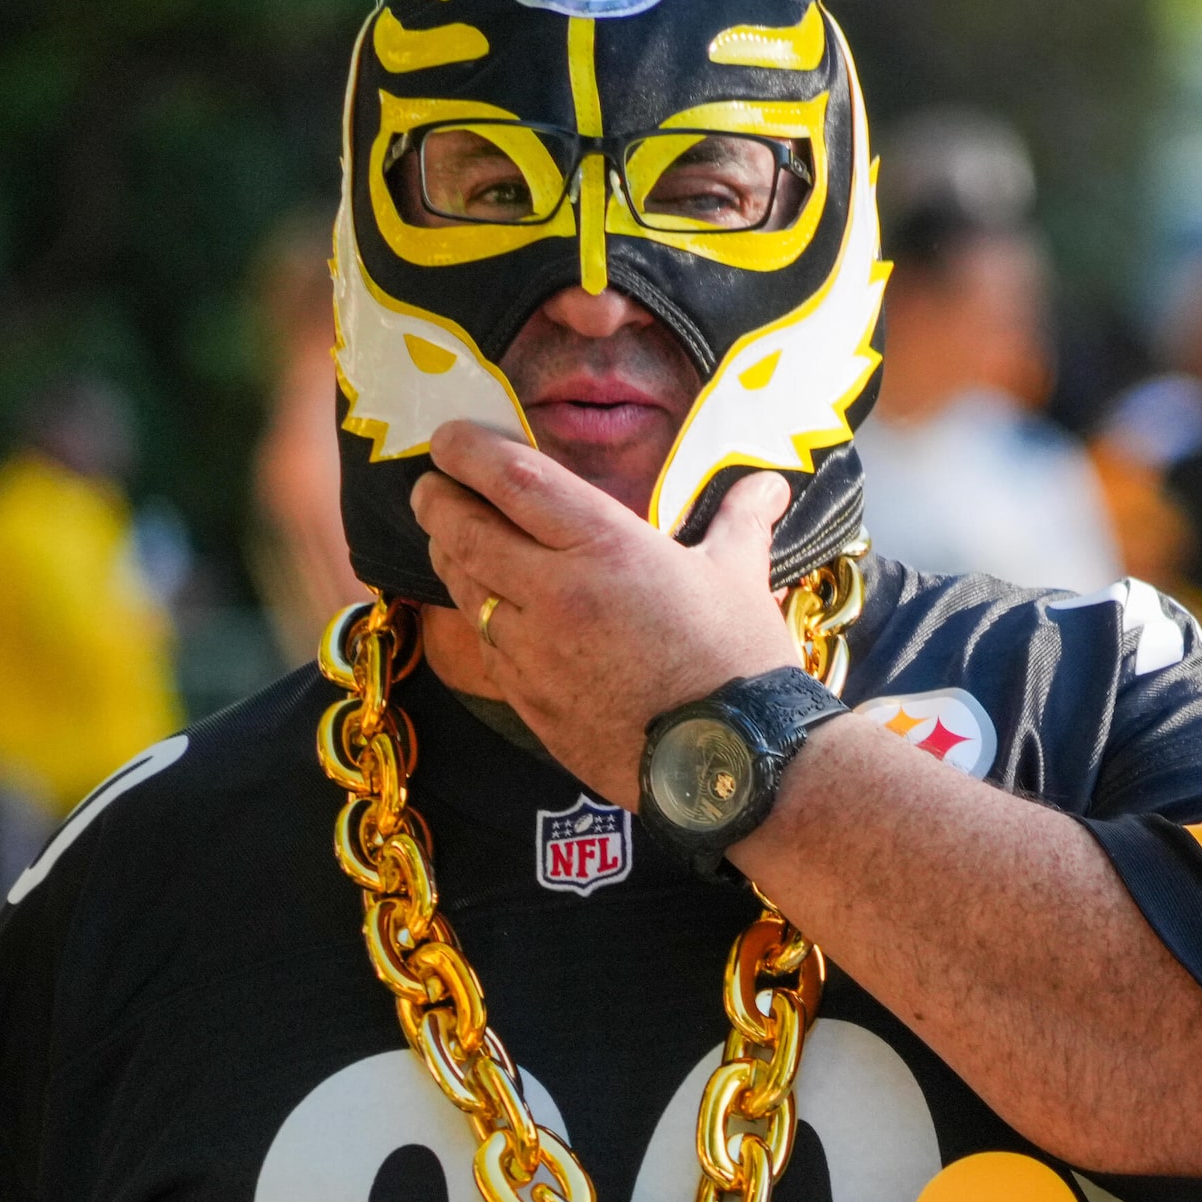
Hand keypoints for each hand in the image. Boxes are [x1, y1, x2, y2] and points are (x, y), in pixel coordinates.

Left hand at [410, 422, 798, 803]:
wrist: (729, 764)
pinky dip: (475, 614)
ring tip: (450, 537)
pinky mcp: (529, 700)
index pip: (513, 480)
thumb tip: (770, 484)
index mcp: (606, 547)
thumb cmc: (738, 662)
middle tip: (431, 484)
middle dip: (437, 499)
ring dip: (448, 554)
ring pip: (463, 588)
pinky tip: (484, 607)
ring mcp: (534, 651)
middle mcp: (555, 593)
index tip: (449, 437)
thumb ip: (741, 520)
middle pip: (464, 530)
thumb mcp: (740, 576)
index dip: (468, 451)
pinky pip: (484, 645)